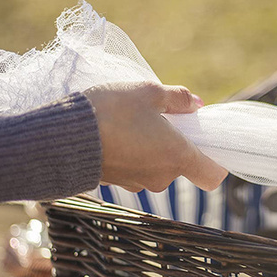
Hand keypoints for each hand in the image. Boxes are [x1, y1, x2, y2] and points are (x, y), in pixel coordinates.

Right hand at [84, 81, 227, 192]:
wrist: (62, 135)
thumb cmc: (112, 111)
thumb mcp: (149, 92)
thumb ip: (178, 99)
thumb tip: (197, 104)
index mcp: (177, 156)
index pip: (212, 175)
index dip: (214, 160)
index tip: (203, 140)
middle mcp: (161, 177)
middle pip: (181, 164)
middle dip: (173, 142)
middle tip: (157, 117)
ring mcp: (138, 183)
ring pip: (156, 165)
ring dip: (151, 147)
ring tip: (131, 122)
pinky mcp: (117, 183)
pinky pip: (135, 168)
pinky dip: (132, 153)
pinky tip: (116, 133)